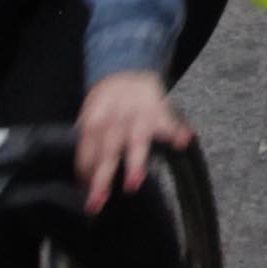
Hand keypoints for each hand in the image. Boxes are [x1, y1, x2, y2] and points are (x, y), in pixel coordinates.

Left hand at [72, 70, 187, 211]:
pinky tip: (183, 142)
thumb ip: (90, 145)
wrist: (129, 67)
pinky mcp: (160, 109)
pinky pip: (170, 121)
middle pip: (106, 150)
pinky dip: (177, 130)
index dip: (85, 167)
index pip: (87, 147)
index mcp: (95, 119)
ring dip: (134, 162)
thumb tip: (84, 180)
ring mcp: (138, 113)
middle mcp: (115, 117)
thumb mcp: (93, 116)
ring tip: (133, 184)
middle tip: (98, 200)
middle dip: (102, 175)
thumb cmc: (109, 103)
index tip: (85, 190)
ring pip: (135, 139)